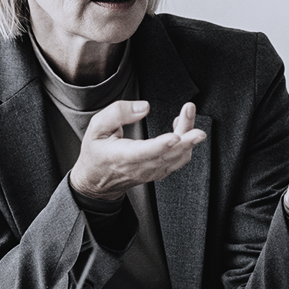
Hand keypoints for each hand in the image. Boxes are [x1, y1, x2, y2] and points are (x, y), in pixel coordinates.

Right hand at [68, 100, 207, 201]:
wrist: (96, 181)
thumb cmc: (96, 152)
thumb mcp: (96, 128)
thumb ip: (117, 113)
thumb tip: (143, 108)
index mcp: (122, 156)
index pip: (145, 152)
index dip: (162, 145)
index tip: (175, 136)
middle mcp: (139, 167)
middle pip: (168, 154)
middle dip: (185, 136)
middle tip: (192, 117)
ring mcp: (151, 172)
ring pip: (177, 157)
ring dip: (188, 138)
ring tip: (188, 114)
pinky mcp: (159, 172)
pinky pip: (178, 160)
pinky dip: (186, 145)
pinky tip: (184, 129)